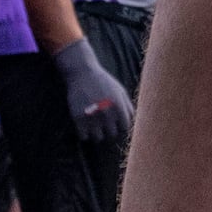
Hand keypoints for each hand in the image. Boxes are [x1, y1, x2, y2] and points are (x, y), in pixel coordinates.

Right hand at [44, 32, 132, 150]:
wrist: (82, 72)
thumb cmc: (103, 82)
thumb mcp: (120, 91)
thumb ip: (128, 107)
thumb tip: (133, 124)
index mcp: (119, 107)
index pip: (125, 128)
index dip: (120, 126)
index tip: (115, 122)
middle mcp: (107, 113)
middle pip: (112, 134)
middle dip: (108, 130)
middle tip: (102, 123)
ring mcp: (92, 117)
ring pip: (98, 138)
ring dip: (96, 133)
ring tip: (93, 125)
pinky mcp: (78, 118)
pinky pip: (84, 137)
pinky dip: (84, 134)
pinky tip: (83, 126)